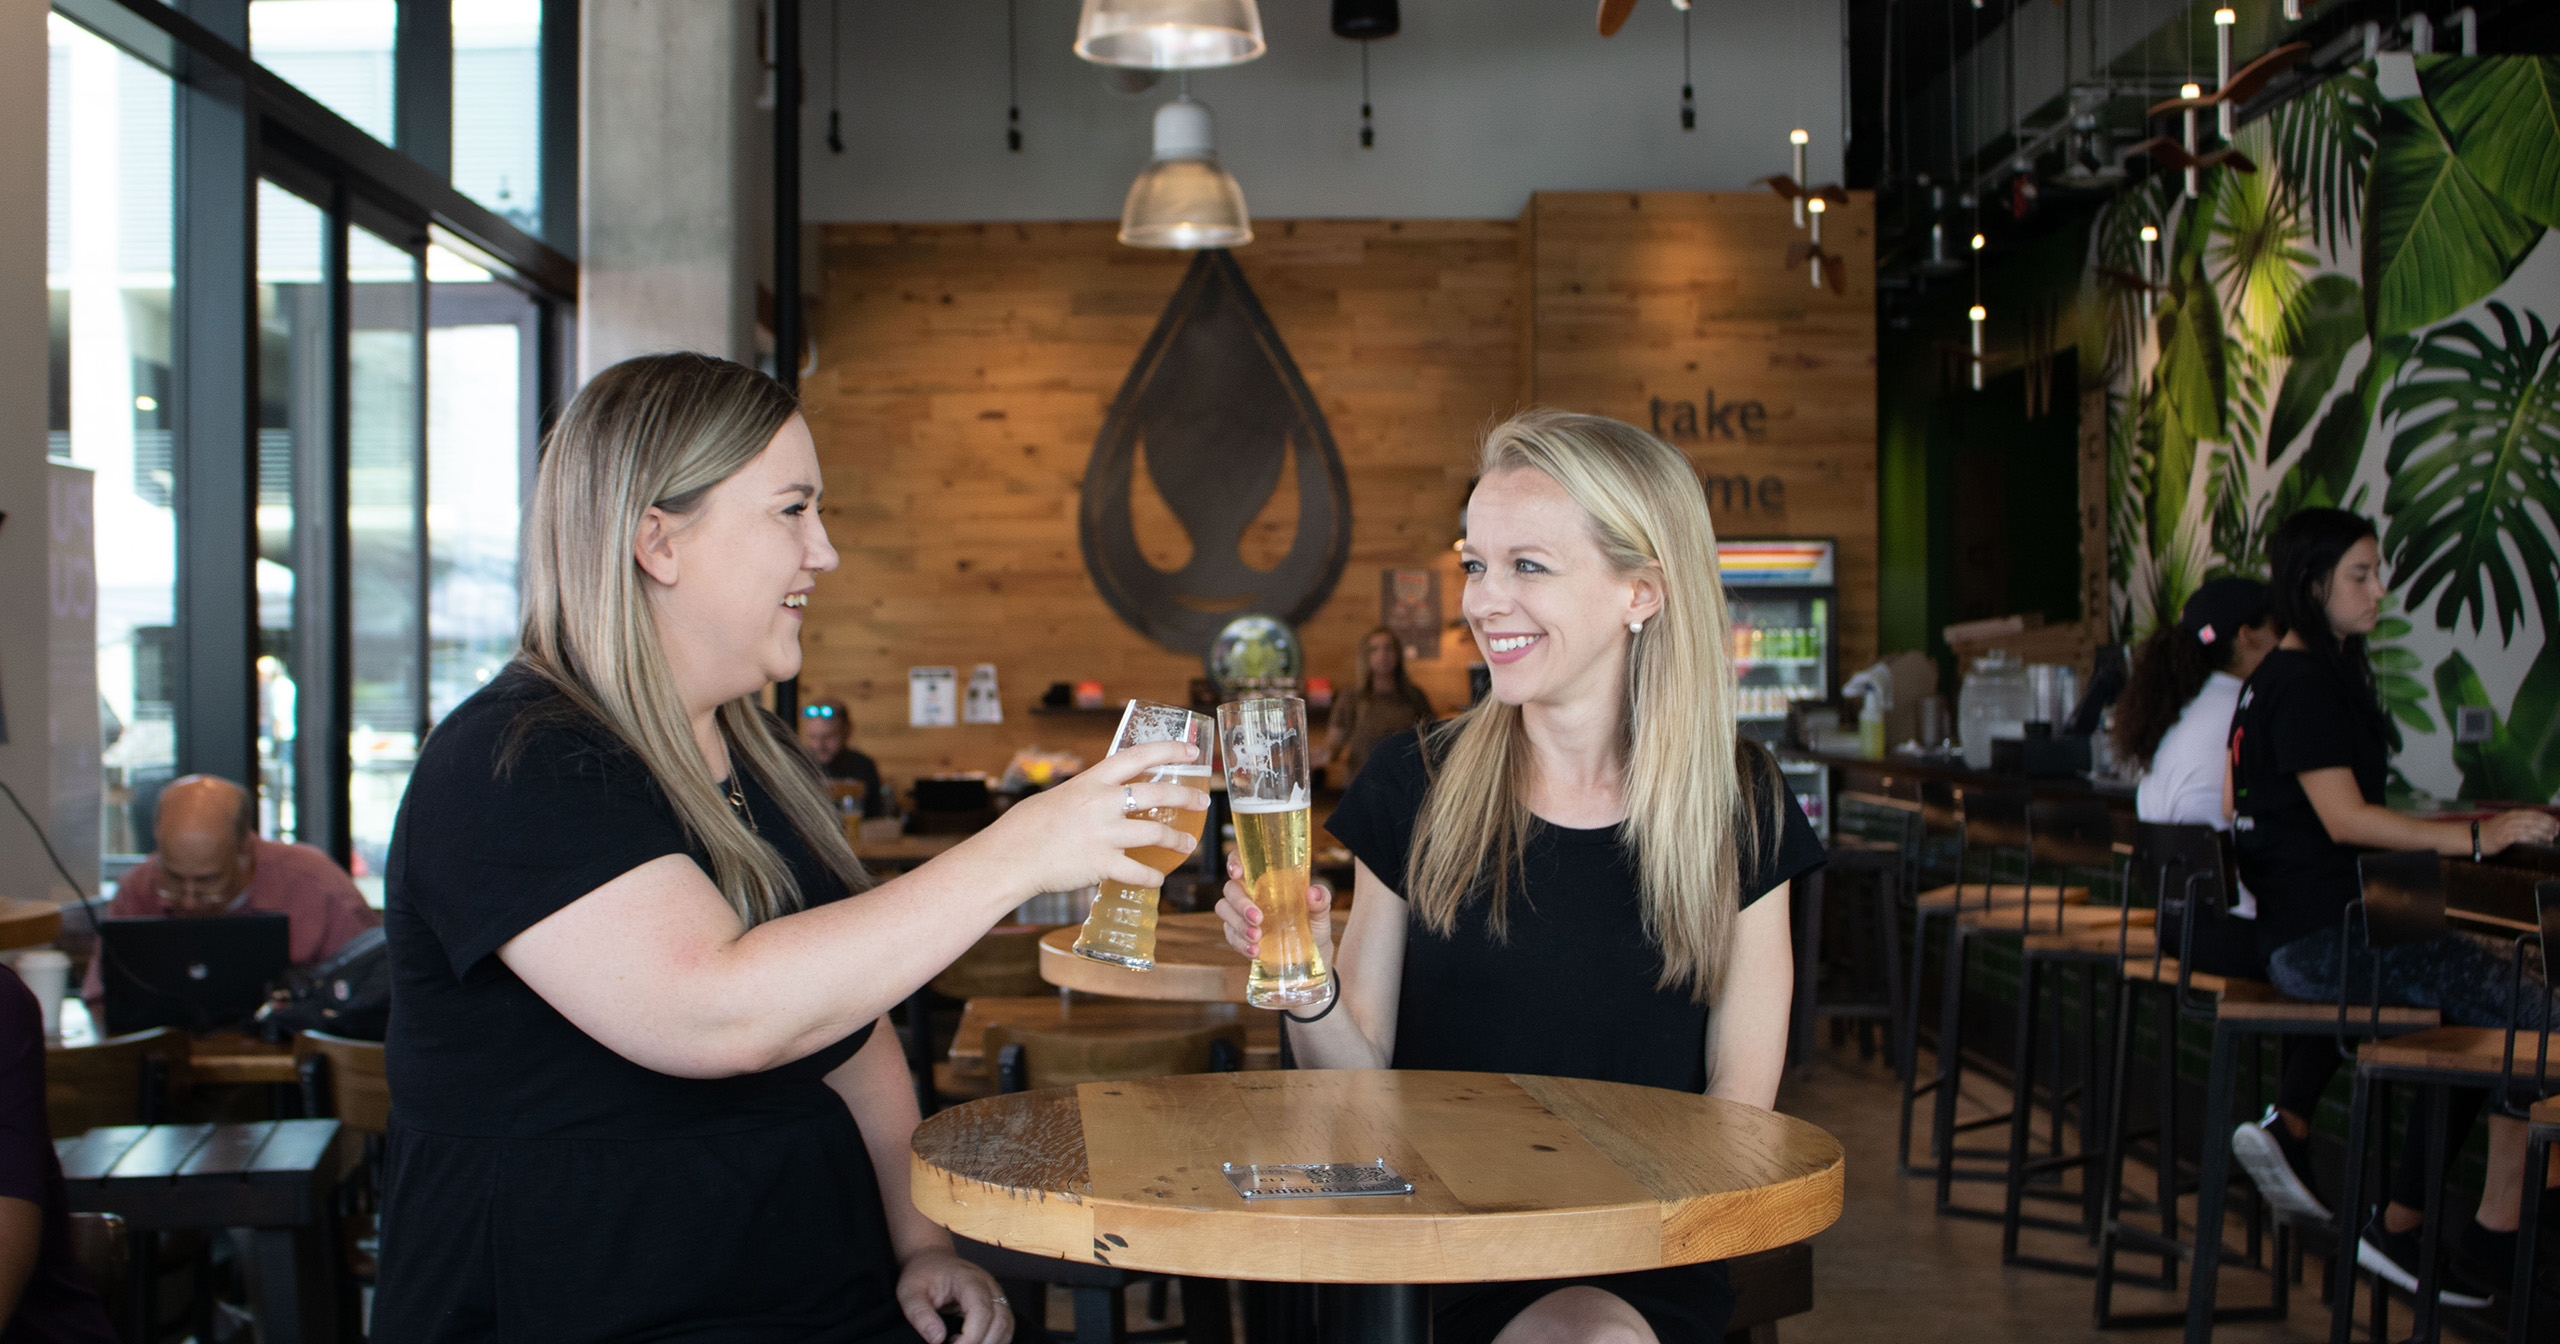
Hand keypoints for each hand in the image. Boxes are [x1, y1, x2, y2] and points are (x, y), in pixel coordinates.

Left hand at [894, 1247, 1012, 1343]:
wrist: (932, 1261)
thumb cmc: (922, 1275)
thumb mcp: (910, 1293)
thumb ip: (921, 1315)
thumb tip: (937, 1340)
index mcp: (968, 1279)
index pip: (981, 1310)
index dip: (971, 1335)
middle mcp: (988, 1286)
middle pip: (1000, 1320)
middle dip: (980, 1343)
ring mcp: (996, 1294)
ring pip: (1006, 1325)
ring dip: (989, 1343)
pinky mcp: (997, 1304)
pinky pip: (1005, 1327)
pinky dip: (993, 1340)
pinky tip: (971, 1342)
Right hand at [968, 740, 1208, 897]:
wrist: (1011, 856)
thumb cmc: (1029, 825)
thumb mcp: (1063, 796)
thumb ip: (1090, 794)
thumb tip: (1111, 794)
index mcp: (1092, 781)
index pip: (1138, 756)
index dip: (1169, 749)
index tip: (1191, 749)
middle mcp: (1103, 803)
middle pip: (1157, 793)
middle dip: (1187, 796)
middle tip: (1203, 800)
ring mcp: (1104, 834)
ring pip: (1156, 833)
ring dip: (1178, 839)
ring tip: (1189, 844)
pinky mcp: (1102, 864)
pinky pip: (1139, 872)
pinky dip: (1152, 877)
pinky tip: (1159, 879)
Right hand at [1213, 854, 1334, 979]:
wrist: (1311, 954)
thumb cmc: (1313, 923)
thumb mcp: (1321, 911)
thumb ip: (1321, 899)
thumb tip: (1312, 893)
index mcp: (1267, 879)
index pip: (1243, 861)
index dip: (1235, 862)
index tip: (1237, 872)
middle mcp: (1250, 893)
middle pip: (1230, 889)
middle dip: (1240, 902)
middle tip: (1258, 918)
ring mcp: (1241, 915)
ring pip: (1224, 911)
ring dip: (1238, 924)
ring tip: (1257, 937)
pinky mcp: (1239, 936)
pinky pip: (1231, 936)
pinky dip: (1240, 944)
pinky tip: (1254, 951)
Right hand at [2479, 809, 2559, 855]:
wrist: (2472, 837)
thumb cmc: (2489, 832)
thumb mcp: (2503, 822)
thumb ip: (2517, 822)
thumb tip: (2534, 826)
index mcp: (2511, 814)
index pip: (2533, 813)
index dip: (2546, 818)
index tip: (2555, 823)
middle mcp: (2510, 819)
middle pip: (2534, 819)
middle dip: (2548, 825)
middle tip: (2556, 830)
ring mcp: (2507, 827)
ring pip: (2530, 828)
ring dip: (2543, 832)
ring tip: (2551, 837)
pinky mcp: (2504, 837)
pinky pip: (2523, 837)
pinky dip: (2534, 839)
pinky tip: (2541, 842)